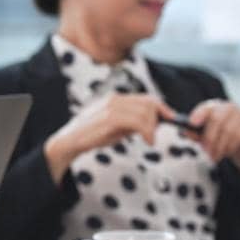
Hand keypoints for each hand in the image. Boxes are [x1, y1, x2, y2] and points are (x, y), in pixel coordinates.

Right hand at [43, 94, 176, 183]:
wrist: (69, 141)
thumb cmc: (91, 136)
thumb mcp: (116, 128)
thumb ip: (132, 123)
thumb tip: (153, 124)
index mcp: (116, 99)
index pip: (146, 98)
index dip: (162, 107)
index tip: (170, 118)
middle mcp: (115, 99)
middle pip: (149, 102)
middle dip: (158, 119)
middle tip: (155, 135)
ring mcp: (111, 108)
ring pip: (146, 112)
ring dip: (153, 128)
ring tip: (150, 140)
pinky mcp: (110, 118)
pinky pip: (138, 121)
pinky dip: (148, 131)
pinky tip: (148, 141)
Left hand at [188, 100, 239, 187]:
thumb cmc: (222, 140)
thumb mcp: (206, 137)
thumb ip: (195, 133)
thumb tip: (185, 131)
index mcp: (217, 107)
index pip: (208, 107)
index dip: (199, 113)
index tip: (192, 123)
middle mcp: (231, 107)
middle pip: (217, 118)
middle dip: (210, 138)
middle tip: (206, 152)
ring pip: (229, 130)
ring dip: (220, 146)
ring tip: (215, 156)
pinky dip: (232, 147)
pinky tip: (228, 152)